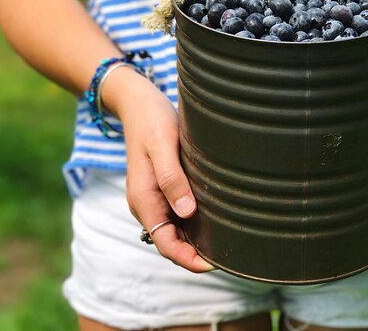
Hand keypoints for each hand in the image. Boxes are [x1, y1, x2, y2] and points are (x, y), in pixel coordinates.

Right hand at [103, 67, 213, 272]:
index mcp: (143, 199)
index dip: (188, 259)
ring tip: (225, 244)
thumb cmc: (152, 120)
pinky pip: (175, 215)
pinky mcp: (160, 188)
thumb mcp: (163, 146)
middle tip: (229, 257)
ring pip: (173, 230)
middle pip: (170, 242)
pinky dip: (192, 224)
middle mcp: (145, 203)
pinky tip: (213, 221)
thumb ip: (172, 179)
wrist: (138, 103)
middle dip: (195, 254)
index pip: (164, 243)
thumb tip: (187, 212)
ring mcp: (152, 197)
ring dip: (194, 241)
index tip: (215, 264)